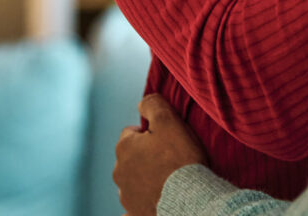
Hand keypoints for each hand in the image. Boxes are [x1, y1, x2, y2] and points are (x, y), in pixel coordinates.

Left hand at [114, 94, 207, 215]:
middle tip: (170, 156)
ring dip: (146, 176)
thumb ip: (152, 104)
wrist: (188, 198)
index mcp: (124, 148)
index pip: (131, 131)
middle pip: (131, 156)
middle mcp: (119, 172)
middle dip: (146, 154)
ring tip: (169, 176)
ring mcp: (125, 196)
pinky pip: (135, 205)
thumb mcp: (168, 120)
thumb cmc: (179, 157)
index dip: (150, 132)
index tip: (166, 138)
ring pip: (134, 179)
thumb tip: (142, 102)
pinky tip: (156, 197)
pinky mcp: (134, 213)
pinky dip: (144, 200)